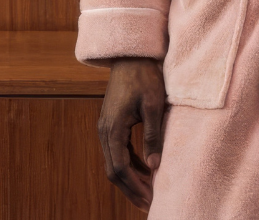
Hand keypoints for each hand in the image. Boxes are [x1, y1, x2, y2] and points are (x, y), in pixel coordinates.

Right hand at [97, 57, 165, 211]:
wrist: (132, 56)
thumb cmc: (145, 76)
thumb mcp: (153, 104)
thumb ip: (152, 135)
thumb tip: (154, 166)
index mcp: (112, 128)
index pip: (120, 168)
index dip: (134, 186)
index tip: (149, 198)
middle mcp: (105, 131)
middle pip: (114, 171)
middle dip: (130, 189)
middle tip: (148, 203)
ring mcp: (106, 128)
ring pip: (115, 162)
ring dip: (130, 178)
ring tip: (148, 191)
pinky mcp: (112, 124)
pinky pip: (119, 151)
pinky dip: (130, 164)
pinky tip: (145, 170)